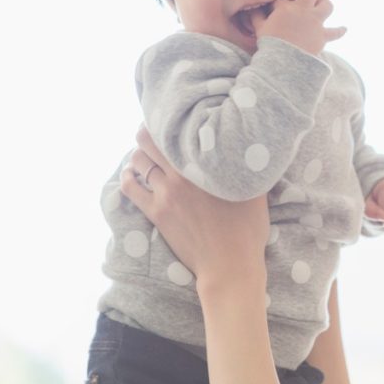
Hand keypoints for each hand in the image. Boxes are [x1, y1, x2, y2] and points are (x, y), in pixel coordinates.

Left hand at [119, 125, 270, 296]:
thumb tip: (249, 145)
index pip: (176, 131)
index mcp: (204, 165)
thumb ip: (247, 166)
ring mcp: (165, 193)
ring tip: (146, 154)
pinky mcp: (156, 212)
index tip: (172, 118)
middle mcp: (181, 174)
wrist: (229, 265)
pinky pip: (130, 187)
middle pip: (149, 140)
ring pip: (138, 160)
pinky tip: (132, 174)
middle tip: (155, 132)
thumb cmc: (247, 230)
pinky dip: (128, 176)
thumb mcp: (255, 192)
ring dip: (139, 153)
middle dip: (148, 132)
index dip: (169, 120)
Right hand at [251, 0, 346, 55]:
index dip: (279, 3)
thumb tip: (251, 9)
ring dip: (325, 7)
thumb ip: (256, 16)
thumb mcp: (260, 28)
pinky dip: (339, 31)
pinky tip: (344, 29)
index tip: (275, 10)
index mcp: (286, 6)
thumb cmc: (270, 43)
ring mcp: (315, 22)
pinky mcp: (322, 36)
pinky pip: (335, 33)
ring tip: (323, 8)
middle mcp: (304, 10)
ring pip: (328, 6)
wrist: (285, 60)